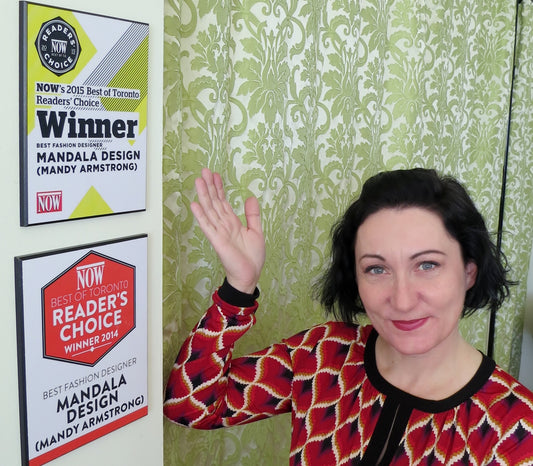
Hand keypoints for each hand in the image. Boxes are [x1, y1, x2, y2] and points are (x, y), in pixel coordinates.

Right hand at [190, 168, 264, 293]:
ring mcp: (219, 232)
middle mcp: (223, 225)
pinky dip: (201, 216)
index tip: (215, 174)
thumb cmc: (252, 257)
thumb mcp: (256, 231)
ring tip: (198, 181)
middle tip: (204, 170)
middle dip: (209, 186)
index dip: (219, 188)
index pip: (223, 202)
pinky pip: (208, 227)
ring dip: (204, 196)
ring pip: (210, 210)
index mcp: (232, 223)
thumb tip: (251, 197)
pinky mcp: (217, 241)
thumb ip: (252, 215)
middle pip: (214, 202)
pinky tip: (194, 205)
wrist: (250, 275)